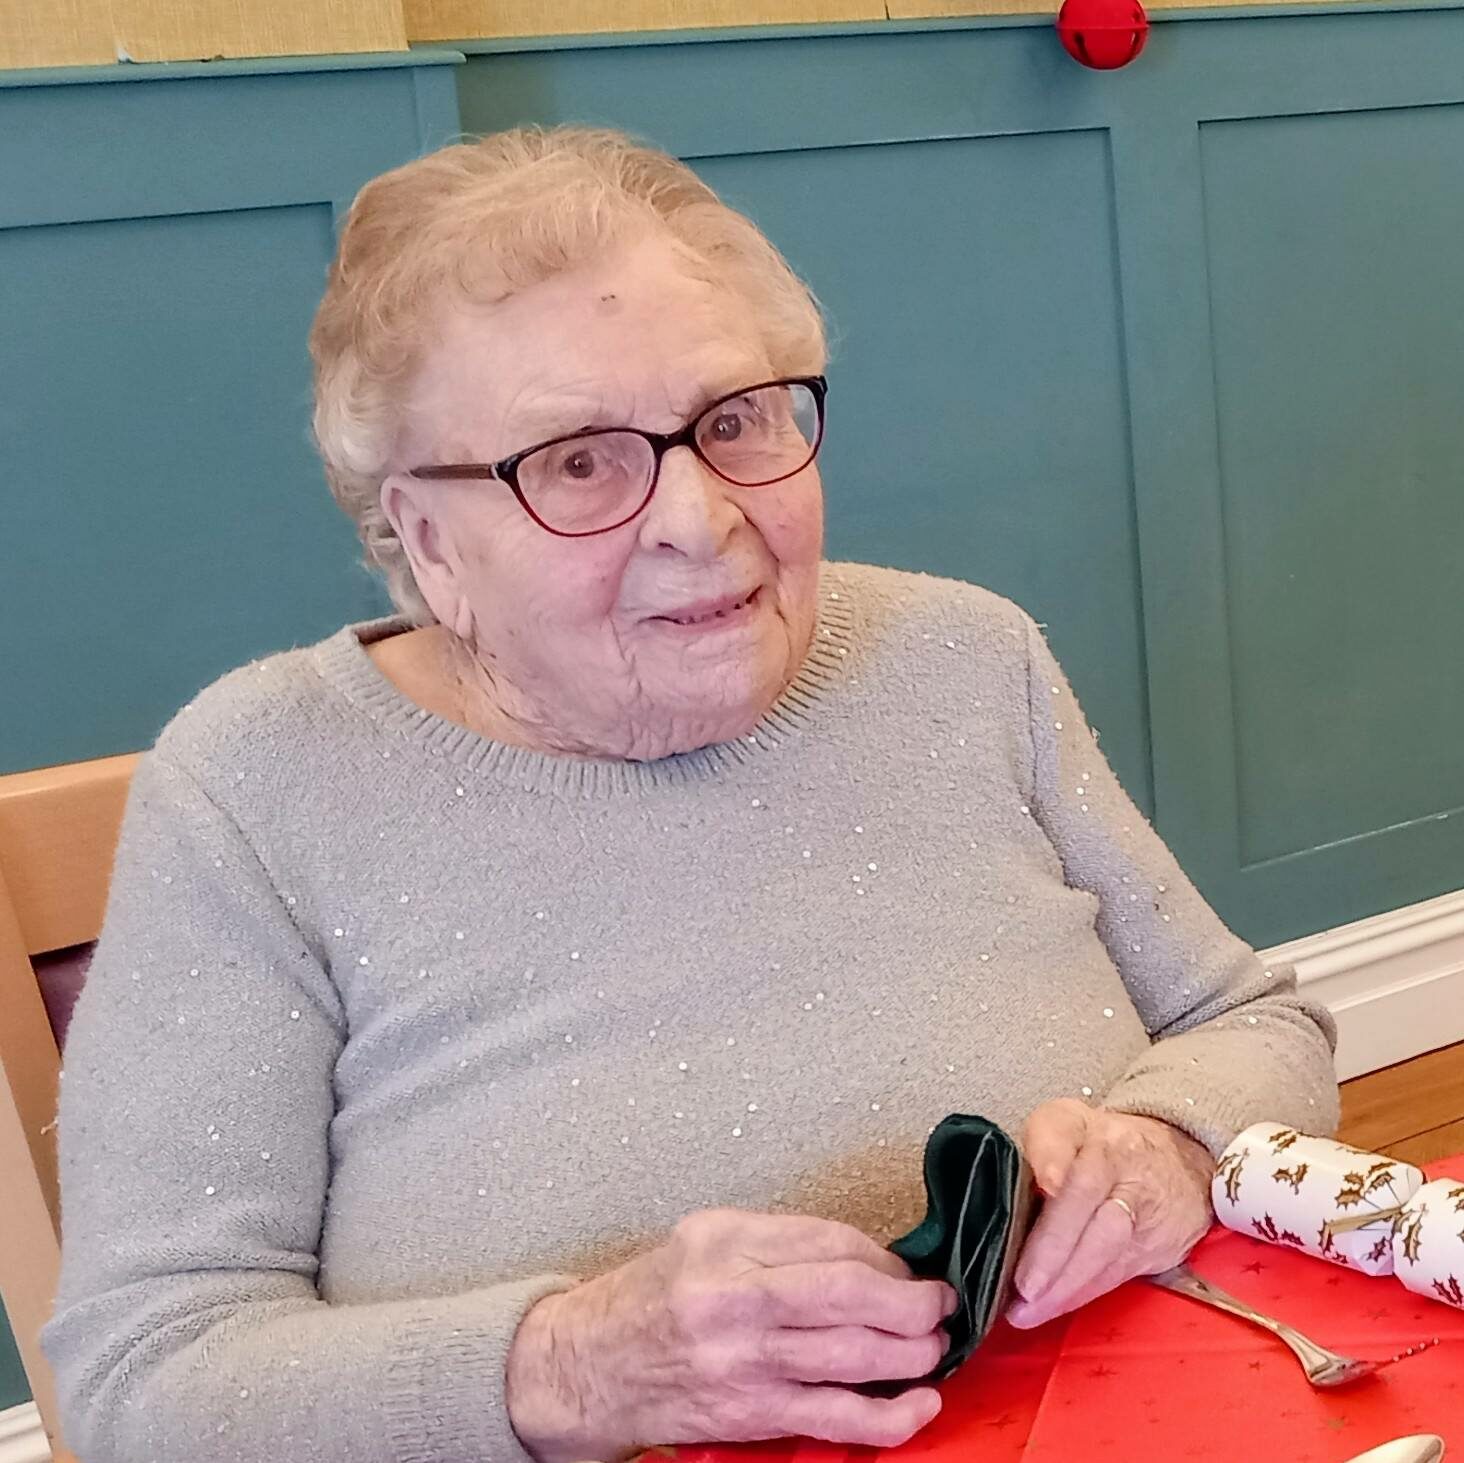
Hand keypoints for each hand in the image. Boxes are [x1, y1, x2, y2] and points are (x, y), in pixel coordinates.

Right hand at [505, 1208, 955, 1462]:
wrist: (587, 1366)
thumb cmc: (651, 1296)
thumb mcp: (704, 1237)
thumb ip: (778, 1240)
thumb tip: (865, 1258)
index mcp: (726, 1241)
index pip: (830, 1239)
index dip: (884, 1257)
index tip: (909, 1269)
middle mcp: (734, 1296)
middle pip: (849, 1293)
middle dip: (913, 1302)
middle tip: (943, 1305)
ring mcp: (743, 1361)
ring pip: (852, 1355)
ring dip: (913, 1353)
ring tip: (938, 1347)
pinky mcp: (749, 1414)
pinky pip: (834, 1417)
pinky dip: (888, 1416)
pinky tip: (920, 1405)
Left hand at [1006, 1101, 1213, 1328]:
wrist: (1180, 1159)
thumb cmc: (1101, 1144)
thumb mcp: (1065, 1123)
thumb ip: (1041, 1144)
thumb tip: (1035, 1181)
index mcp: (1088, 1128)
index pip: (1066, 1135)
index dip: (1053, 1158)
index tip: (1045, 1183)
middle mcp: (1120, 1162)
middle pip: (1088, 1199)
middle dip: (1055, 1246)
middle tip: (1023, 1283)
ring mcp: (1143, 1206)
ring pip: (1106, 1247)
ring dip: (1066, 1284)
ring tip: (1028, 1309)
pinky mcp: (1156, 1246)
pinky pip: (1115, 1273)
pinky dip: (1082, 1294)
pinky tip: (1053, 1307)